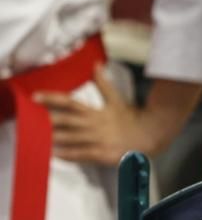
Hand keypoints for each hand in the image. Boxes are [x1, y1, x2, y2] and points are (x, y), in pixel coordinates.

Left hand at [40, 64, 160, 164]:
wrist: (152, 136)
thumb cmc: (133, 119)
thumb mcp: (116, 100)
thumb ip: (103, 83)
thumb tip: (95, 64)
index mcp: (95, 112)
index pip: (70, 102)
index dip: (52, 99)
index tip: (36, 97)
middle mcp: (94, 125)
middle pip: (66, 121)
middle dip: (47, 120)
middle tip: (31, 119)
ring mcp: (98, 140)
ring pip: (70, 138)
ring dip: (53, 138)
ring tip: (37, 136)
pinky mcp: (102, 154)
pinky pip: (81, 155)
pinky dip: (67, 154)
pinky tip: (55, 154)